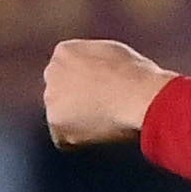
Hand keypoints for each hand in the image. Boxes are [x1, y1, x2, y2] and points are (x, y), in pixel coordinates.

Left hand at [42, 39, 175, 148]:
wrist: (139, 98)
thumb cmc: (137, 76)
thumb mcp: (113, 54)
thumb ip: (94, 62)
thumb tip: (95, 72)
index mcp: (65, 51)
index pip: (67, 70)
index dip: (87, 84)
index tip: (102, 92)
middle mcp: (52, 72)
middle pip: (59, 92)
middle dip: (75, 101)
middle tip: (102, 110)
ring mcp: (51, 99)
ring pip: (61, 115)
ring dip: (77, 121)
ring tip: (105, 119)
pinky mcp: (55, 125)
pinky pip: (65, 138)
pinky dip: (80, 140)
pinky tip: (100, 131)